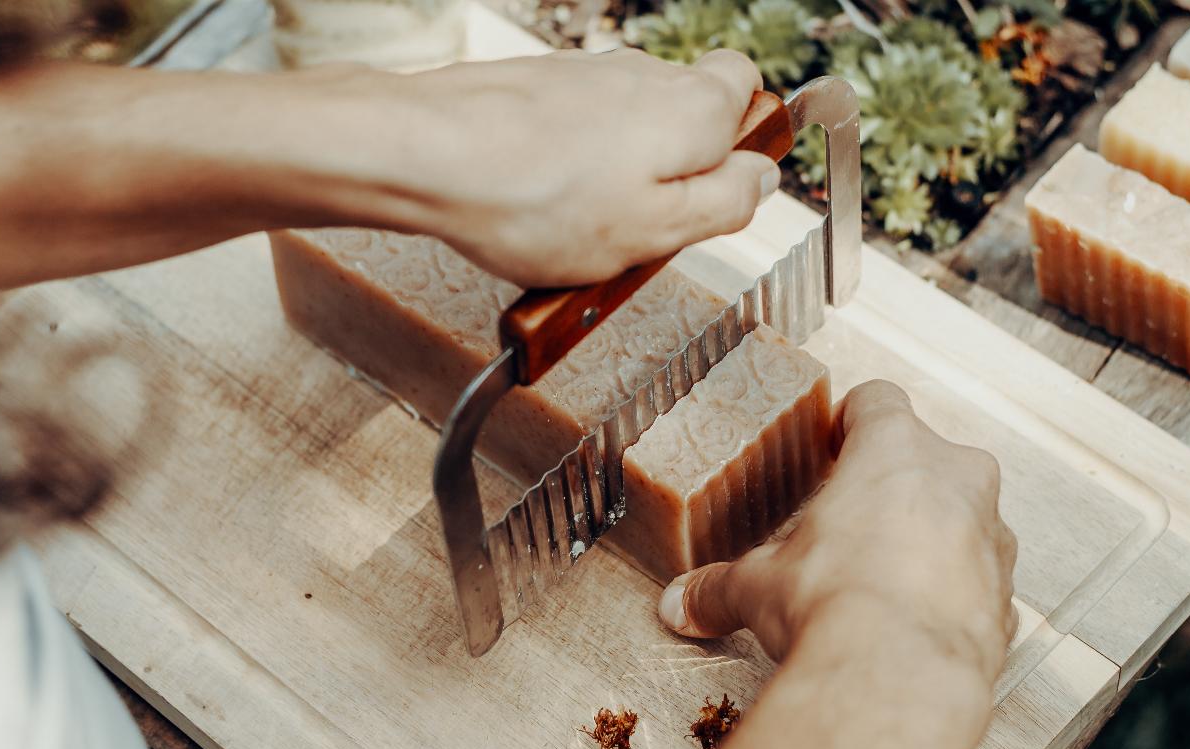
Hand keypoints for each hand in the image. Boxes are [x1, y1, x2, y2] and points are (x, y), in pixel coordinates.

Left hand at [392, 49, 781, 286]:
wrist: (427, 156)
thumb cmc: (537, 199)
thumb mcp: (658, 231)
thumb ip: (725, 203)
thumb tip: (763, 179)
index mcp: (694, 106)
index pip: (750, 90)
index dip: (741, 146)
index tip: (716, 194)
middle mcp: (645, 76)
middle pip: (687, 112)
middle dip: (675, 168)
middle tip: (644, 227)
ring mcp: (585, 77)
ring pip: (626, 126)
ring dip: (615, 175)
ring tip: (576, 231)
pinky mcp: (536, 88)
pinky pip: (571, 134)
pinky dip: (564, 169)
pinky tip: (534, 212)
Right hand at [656, 380, 1017, 674]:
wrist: (899, 675)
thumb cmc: (838, 605)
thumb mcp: (757, 586)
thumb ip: (720, 587)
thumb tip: (684, 601)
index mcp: (893, 449)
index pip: (878, 400)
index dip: (852, 420)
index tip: (837, 442)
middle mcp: (956, 478)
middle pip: (928, 457)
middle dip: (892, 485)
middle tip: (853, 520)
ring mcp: (991, 535)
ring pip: (964, 517)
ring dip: (932, 537)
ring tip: (884, 578)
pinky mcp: (1006, 594)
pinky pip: (979, 580)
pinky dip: (953, 593)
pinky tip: (915, 620)